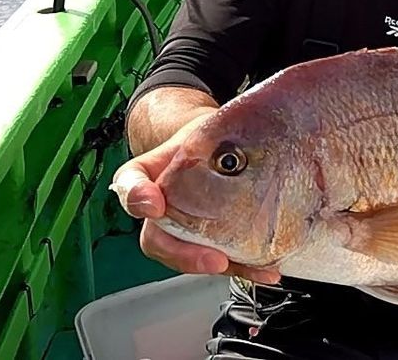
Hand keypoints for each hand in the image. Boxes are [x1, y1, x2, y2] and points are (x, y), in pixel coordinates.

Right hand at [111, 115, 280, 283]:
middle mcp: (159, 209)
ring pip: (190, 258)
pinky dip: (244, 268)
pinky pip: (220, 261)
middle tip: (213, 259)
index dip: (137, 196)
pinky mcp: (211, 243)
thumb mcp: (200, 128)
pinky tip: (267, 270)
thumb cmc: (202, 140)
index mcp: (148, 176)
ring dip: (222, 268)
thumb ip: (207, 136)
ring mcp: (183, 230)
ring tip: (252, 268)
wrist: (218, 151)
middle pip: (157, 240)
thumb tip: (237, 146)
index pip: (131, 183)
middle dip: (184, 255)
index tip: (153, 203)